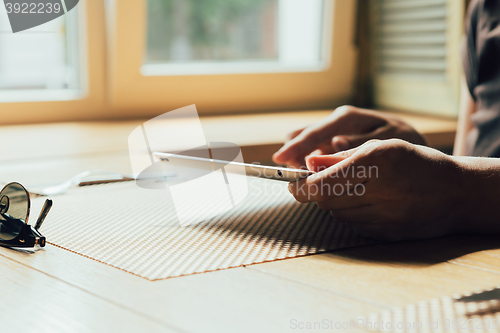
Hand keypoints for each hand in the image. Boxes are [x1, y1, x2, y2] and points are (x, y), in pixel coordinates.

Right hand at [273, 106, 426, 168]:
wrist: (408, 137)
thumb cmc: (400, 139)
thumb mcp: (389, 139)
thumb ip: (360, 141)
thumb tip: (336, 142)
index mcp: (346, 118)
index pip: (315, 132)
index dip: (296, 146)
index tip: (280, 159)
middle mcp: (335, 122)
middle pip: (301, 135)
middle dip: (294, 155)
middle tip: (300, 176)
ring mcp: (331, 132)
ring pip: (303, 142)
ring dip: (300, 160)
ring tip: (308, 177)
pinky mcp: (330, 142)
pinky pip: (311, 151)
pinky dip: (308, 162)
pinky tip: (317, 174)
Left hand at [288, 139, 464, 240]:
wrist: (456, 192)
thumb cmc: (414, 163)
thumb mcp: (380, 147)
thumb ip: (341, 157)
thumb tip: (308, 163)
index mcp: (376, 160)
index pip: (321, 183)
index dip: (301, 186)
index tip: (294, 184)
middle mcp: (380, 189)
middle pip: (324, 200)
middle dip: (318, 192)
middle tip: (325, 183)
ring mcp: (385, 215)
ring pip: (337, 213)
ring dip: (335, 203)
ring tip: (357, 191)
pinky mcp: (389, 234)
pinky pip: (353, 226)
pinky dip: (351, 215)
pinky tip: (370, 204)